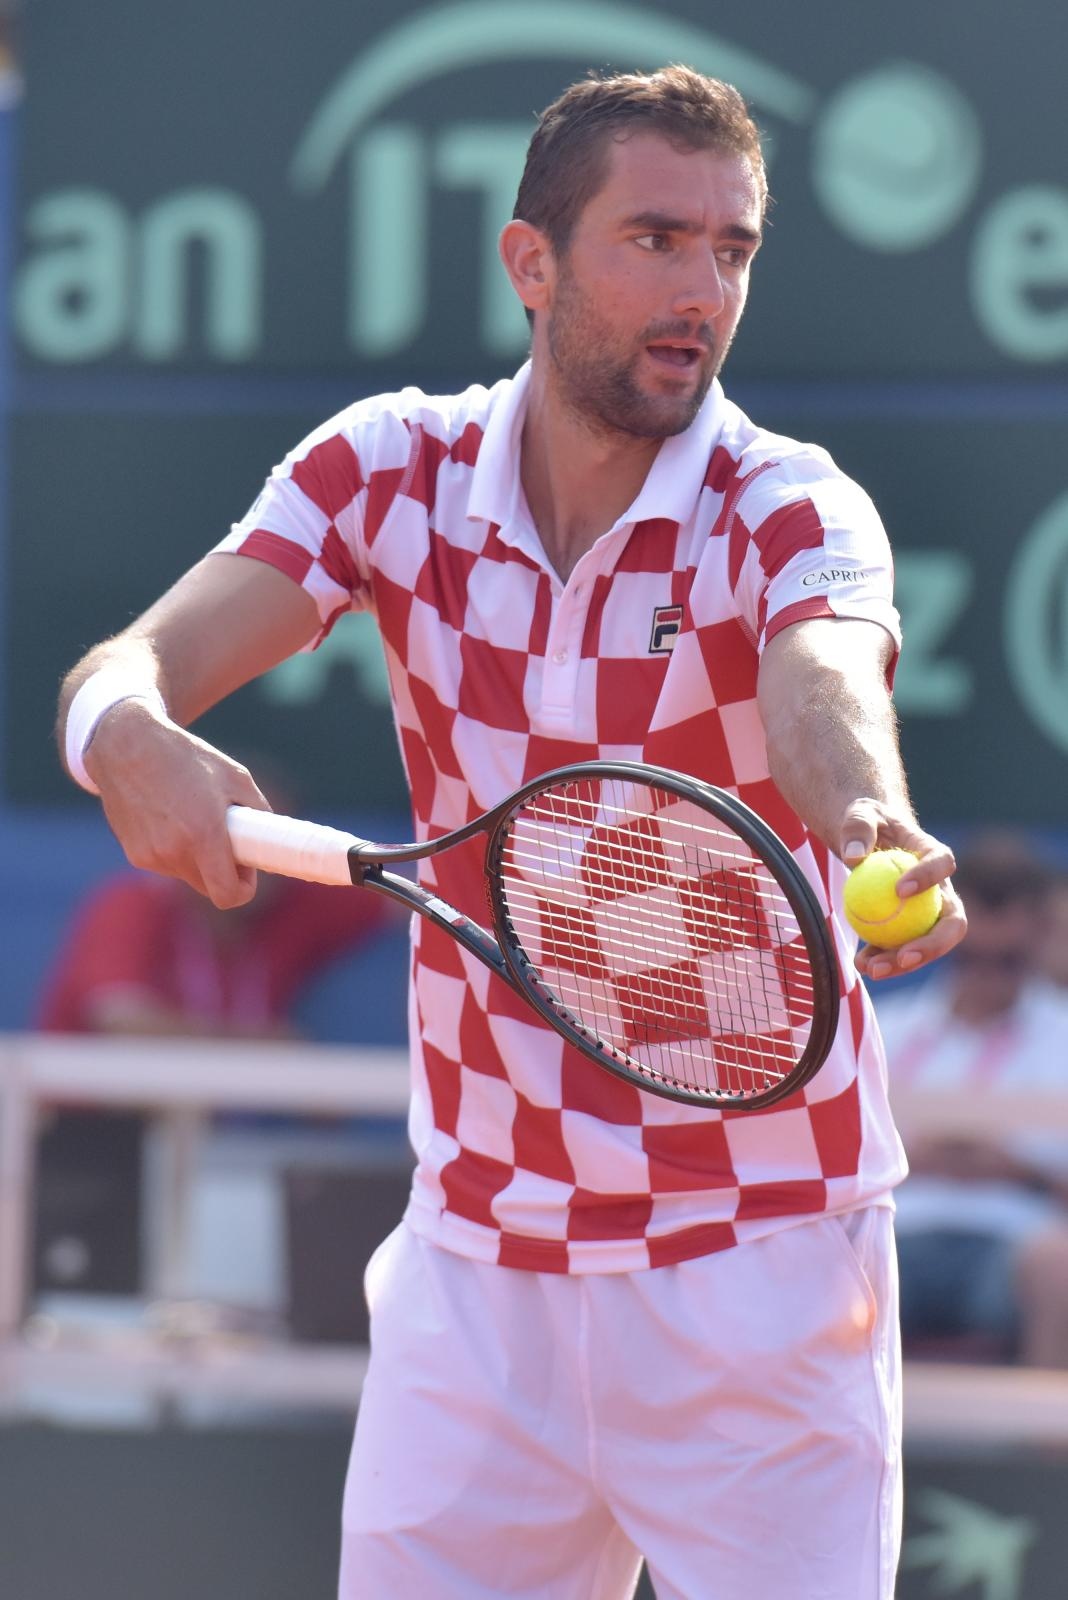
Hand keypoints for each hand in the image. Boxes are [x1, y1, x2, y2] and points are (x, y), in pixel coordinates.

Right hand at [84, 701, 270, 907]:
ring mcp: (151, 856)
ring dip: (197, 859)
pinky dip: (175, 851)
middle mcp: (174, 851)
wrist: (126, 746)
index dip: (243, 889)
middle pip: (209, 887)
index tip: (247, 870)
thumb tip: (268, 839)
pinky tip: (169, 818)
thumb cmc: (186, 758)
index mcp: (203, 834)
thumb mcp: (235, 777)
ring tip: (193, 818)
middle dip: (222, 871)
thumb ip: (259, 812)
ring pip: (188, 875)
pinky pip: (166, 864)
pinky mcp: (134, 854)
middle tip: (227, 840)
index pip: (227, 894)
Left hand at [839, 799, 966, 981]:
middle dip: (933, 944)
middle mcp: (941, 889)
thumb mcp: (860, 814)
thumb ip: (858, 828)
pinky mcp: (909, 929)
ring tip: (872, 970)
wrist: (868, 843)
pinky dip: (883, 959)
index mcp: (934, 853)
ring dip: (904, 962)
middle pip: (952, 921)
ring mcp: (928, 913)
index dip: (929, 877)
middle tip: (903, 956)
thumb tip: (853, 856)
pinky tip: (861, 965)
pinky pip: (901, 948)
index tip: (900, 890)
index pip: (943, 863)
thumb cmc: (869, 824)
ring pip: (928, 944)